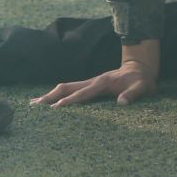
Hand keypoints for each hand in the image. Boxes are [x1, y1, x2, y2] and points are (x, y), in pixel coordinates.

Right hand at [33, 58, 157, 106]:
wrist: (141, 68)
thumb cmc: (142, 81)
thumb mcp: (142, 87)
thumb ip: (133, 94)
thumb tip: (121, 103)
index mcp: (103, 83)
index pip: (83, 93)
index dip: (70, 100)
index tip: (56, 108)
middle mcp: (93, 81)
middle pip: (67, 87)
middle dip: (51, 96)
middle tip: (34, 105)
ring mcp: (90, 82)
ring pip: (66, 87)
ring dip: (51, 95)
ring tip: (35, 104)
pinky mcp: (91, 85)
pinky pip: (71, 89)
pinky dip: (59, 95)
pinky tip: (51, 102)